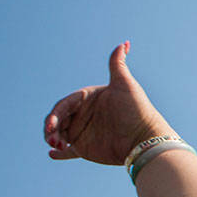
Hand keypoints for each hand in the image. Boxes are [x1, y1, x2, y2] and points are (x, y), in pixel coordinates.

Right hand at [45, 42, 171, 164]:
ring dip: (53, 138)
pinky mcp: (85, 148)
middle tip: (51, 137)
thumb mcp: (125, 85)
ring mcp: (83, 131)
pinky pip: (67, 151)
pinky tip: (52, 153)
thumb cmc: (137, 111)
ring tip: (56, 145)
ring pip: (59, 134)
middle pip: (58, 119)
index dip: (56, 114)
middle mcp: (83, 114)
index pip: (65, 104)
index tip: (52, 124)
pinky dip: (59, 152)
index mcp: (88, 99)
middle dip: (51, 127)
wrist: (146, 139)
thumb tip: (124, 43)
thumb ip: (117, 65)